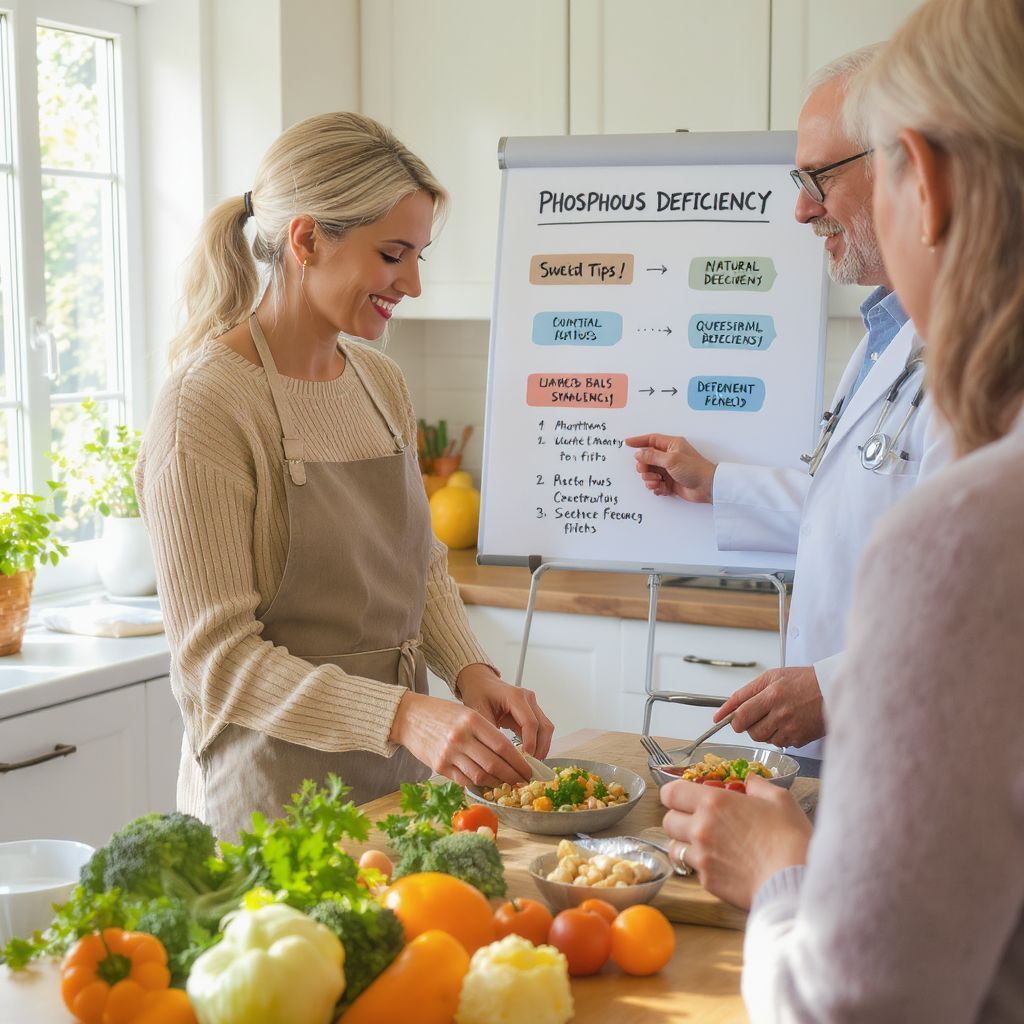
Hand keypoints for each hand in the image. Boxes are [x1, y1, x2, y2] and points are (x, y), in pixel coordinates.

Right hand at [389, 690, 532, 788]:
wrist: (408, 716)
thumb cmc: (440, 713)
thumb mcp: (466, 712)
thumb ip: (486, 731)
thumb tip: (510, 754)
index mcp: (472, 720)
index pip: (503, 746)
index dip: (519, 761)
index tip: (529, 769)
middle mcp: (461, 737)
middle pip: (494, 764)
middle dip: (513, 776)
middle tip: (523, 781)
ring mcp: (449, 754)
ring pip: (481, 776)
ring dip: (497, 783)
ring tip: (507, 783)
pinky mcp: (439, 766)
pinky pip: (464, 781)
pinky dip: (478, 784)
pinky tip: (487, 783)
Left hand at [455, 663, 554, 758]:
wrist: (481, 682)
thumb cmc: (479, 693)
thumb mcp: (479, 711)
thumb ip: (489, 730)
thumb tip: (498, 754)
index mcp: (515, 696)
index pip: (530, 722)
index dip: (530, 742)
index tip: (526, 759)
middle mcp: (528, 699)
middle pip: (544, 726)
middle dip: (540, 748)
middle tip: (530, 766)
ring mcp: (533, 704)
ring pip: (546, 728)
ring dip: (542, 747)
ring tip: (531, 764)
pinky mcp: (533, 711)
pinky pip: (541, 729)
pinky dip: (538, 743)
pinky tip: (530, 756)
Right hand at [623, 433, 715, 503]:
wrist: (707, 487)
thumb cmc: (694, 469)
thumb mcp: (671, 460)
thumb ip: (652, 456)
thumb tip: (638, 454)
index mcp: (671, 445)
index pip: (651, 440)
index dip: (639, 441)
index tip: (627, 443)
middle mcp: (669, 456)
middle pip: (647, 459)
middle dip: (644, 467)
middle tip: (646, 472)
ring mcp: (669, 470)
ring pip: (650, 473)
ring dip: (649, 479)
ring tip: (657, 482)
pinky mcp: (670, 482)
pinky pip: (656, 484)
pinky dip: (656, 487)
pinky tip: (661, 489)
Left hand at [661, 774, 811, 908]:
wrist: (793, 881)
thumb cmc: (790, 838)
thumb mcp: (780, 799)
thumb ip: (758, 786)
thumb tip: (750, 780)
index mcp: (714, 802)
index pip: (670, 793)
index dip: (673, 794)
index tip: (682, 797)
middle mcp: (700, 828)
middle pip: (668, 821)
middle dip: (679, 819)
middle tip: (696, 821)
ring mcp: (701, 857)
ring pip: (674, 848)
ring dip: (685, 844)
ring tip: (705, 845)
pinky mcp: (707, 882)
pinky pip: (693, 870)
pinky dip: (701, 866)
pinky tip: (721, 865)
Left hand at [714, 666, 825, 747]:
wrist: (832, 690)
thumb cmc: (804, 680)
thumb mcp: (772, 676)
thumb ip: (746, 692)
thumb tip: (725, 709)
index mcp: (772, 695)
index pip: (741, 715)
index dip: (730, 719)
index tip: (721, 720)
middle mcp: (781, 714)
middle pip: (750, 731)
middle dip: (747, 724)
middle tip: (755, 714)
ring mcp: (791, 729)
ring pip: (763, 739)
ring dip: (763, 730)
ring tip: (774, 716)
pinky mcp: (800, 740)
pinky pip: (779, 743)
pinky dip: (778, 735)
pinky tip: (787, 723)